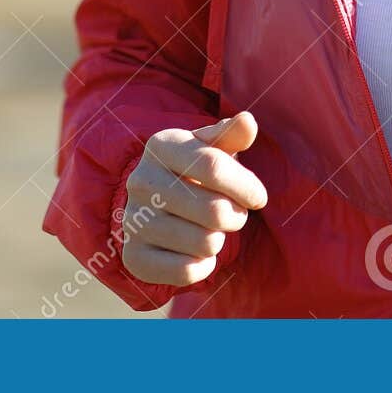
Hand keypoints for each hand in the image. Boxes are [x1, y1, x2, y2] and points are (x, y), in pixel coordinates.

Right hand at [120, 111, 267, 285]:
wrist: (153, 206)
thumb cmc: (194, 171)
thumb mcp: (211, 148)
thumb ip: (232, 135)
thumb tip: (248, 121)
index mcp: (161, 146)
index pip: (215, 167)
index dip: (246, 187)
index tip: (259, 198)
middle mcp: (140, 181)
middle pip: (214, 211)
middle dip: (235, 216)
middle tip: (231, 213)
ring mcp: (133, 220)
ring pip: (205, 243)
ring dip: (219, 240)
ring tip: (209, 229)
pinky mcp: (133, 257)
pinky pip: (188, 271)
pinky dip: (203, 265)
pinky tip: (195, 251)